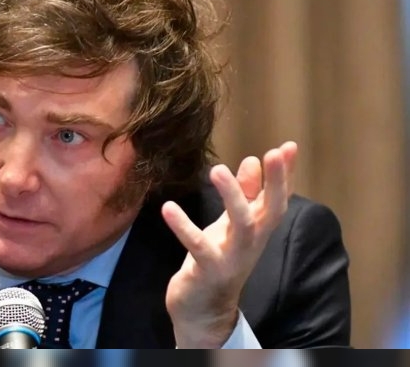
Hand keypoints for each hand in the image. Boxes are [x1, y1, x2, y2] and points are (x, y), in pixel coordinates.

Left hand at [162, 141, 297, 347]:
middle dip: (275, 183)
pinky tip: (168, 208)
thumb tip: (251, 161)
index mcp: (257, 230)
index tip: (289, 146)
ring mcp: (232, 258)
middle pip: (270, 211)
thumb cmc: (218, 261)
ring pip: (242, 226)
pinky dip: (184, 227)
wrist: (203, 311)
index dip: (285, 175)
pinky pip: (198, 247)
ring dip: (233, 197)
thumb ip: (244, 196)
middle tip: (270, 154)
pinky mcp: (207, 270)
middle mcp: (251, 243)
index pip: (278, 199)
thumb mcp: (230, 226)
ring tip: (217, 170)